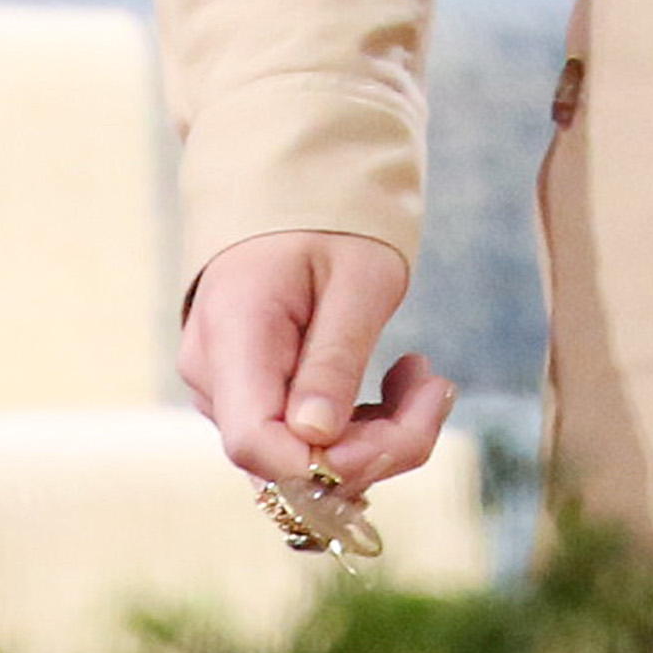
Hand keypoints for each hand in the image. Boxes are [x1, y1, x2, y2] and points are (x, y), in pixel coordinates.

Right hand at [178, 230, 454, 494]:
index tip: (398, 425)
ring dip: (376, 434)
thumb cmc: (330, 222)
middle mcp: (215, 378)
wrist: (294, 192)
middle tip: (437, 388)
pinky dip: (359, 426)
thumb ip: (336, 357)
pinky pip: (303, 442)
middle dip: (375, 444)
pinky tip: (396, 385)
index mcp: (233, 334)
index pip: (255, 441)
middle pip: (285, 460)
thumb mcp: (358, 275)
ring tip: (421, 375)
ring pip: (301, 459)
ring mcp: (227, 394)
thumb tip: (317, 439)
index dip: (326, 460)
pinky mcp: (251, 400)